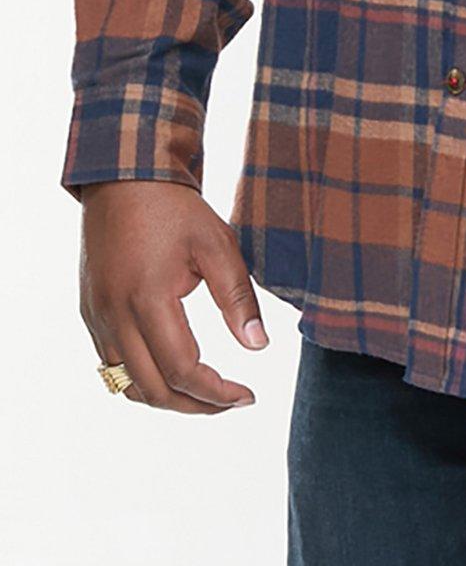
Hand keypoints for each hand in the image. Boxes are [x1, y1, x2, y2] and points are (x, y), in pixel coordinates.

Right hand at [77, 180, 268, 412]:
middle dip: (195, 405)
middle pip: (152, 389)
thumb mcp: (217, 244)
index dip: (216, 392)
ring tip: (205, 393)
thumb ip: (238, 297)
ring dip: (166, 398)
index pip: (182, 369)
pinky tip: (171, 370)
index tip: (247, 395)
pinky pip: (111, 364)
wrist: (125, 177)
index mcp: (148, 298)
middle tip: (231, 402)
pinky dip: (142, 379)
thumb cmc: (176, 208)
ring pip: (127, 385)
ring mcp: (97, 316)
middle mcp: (114, 315)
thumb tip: (258, 346)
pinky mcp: (90, 312)